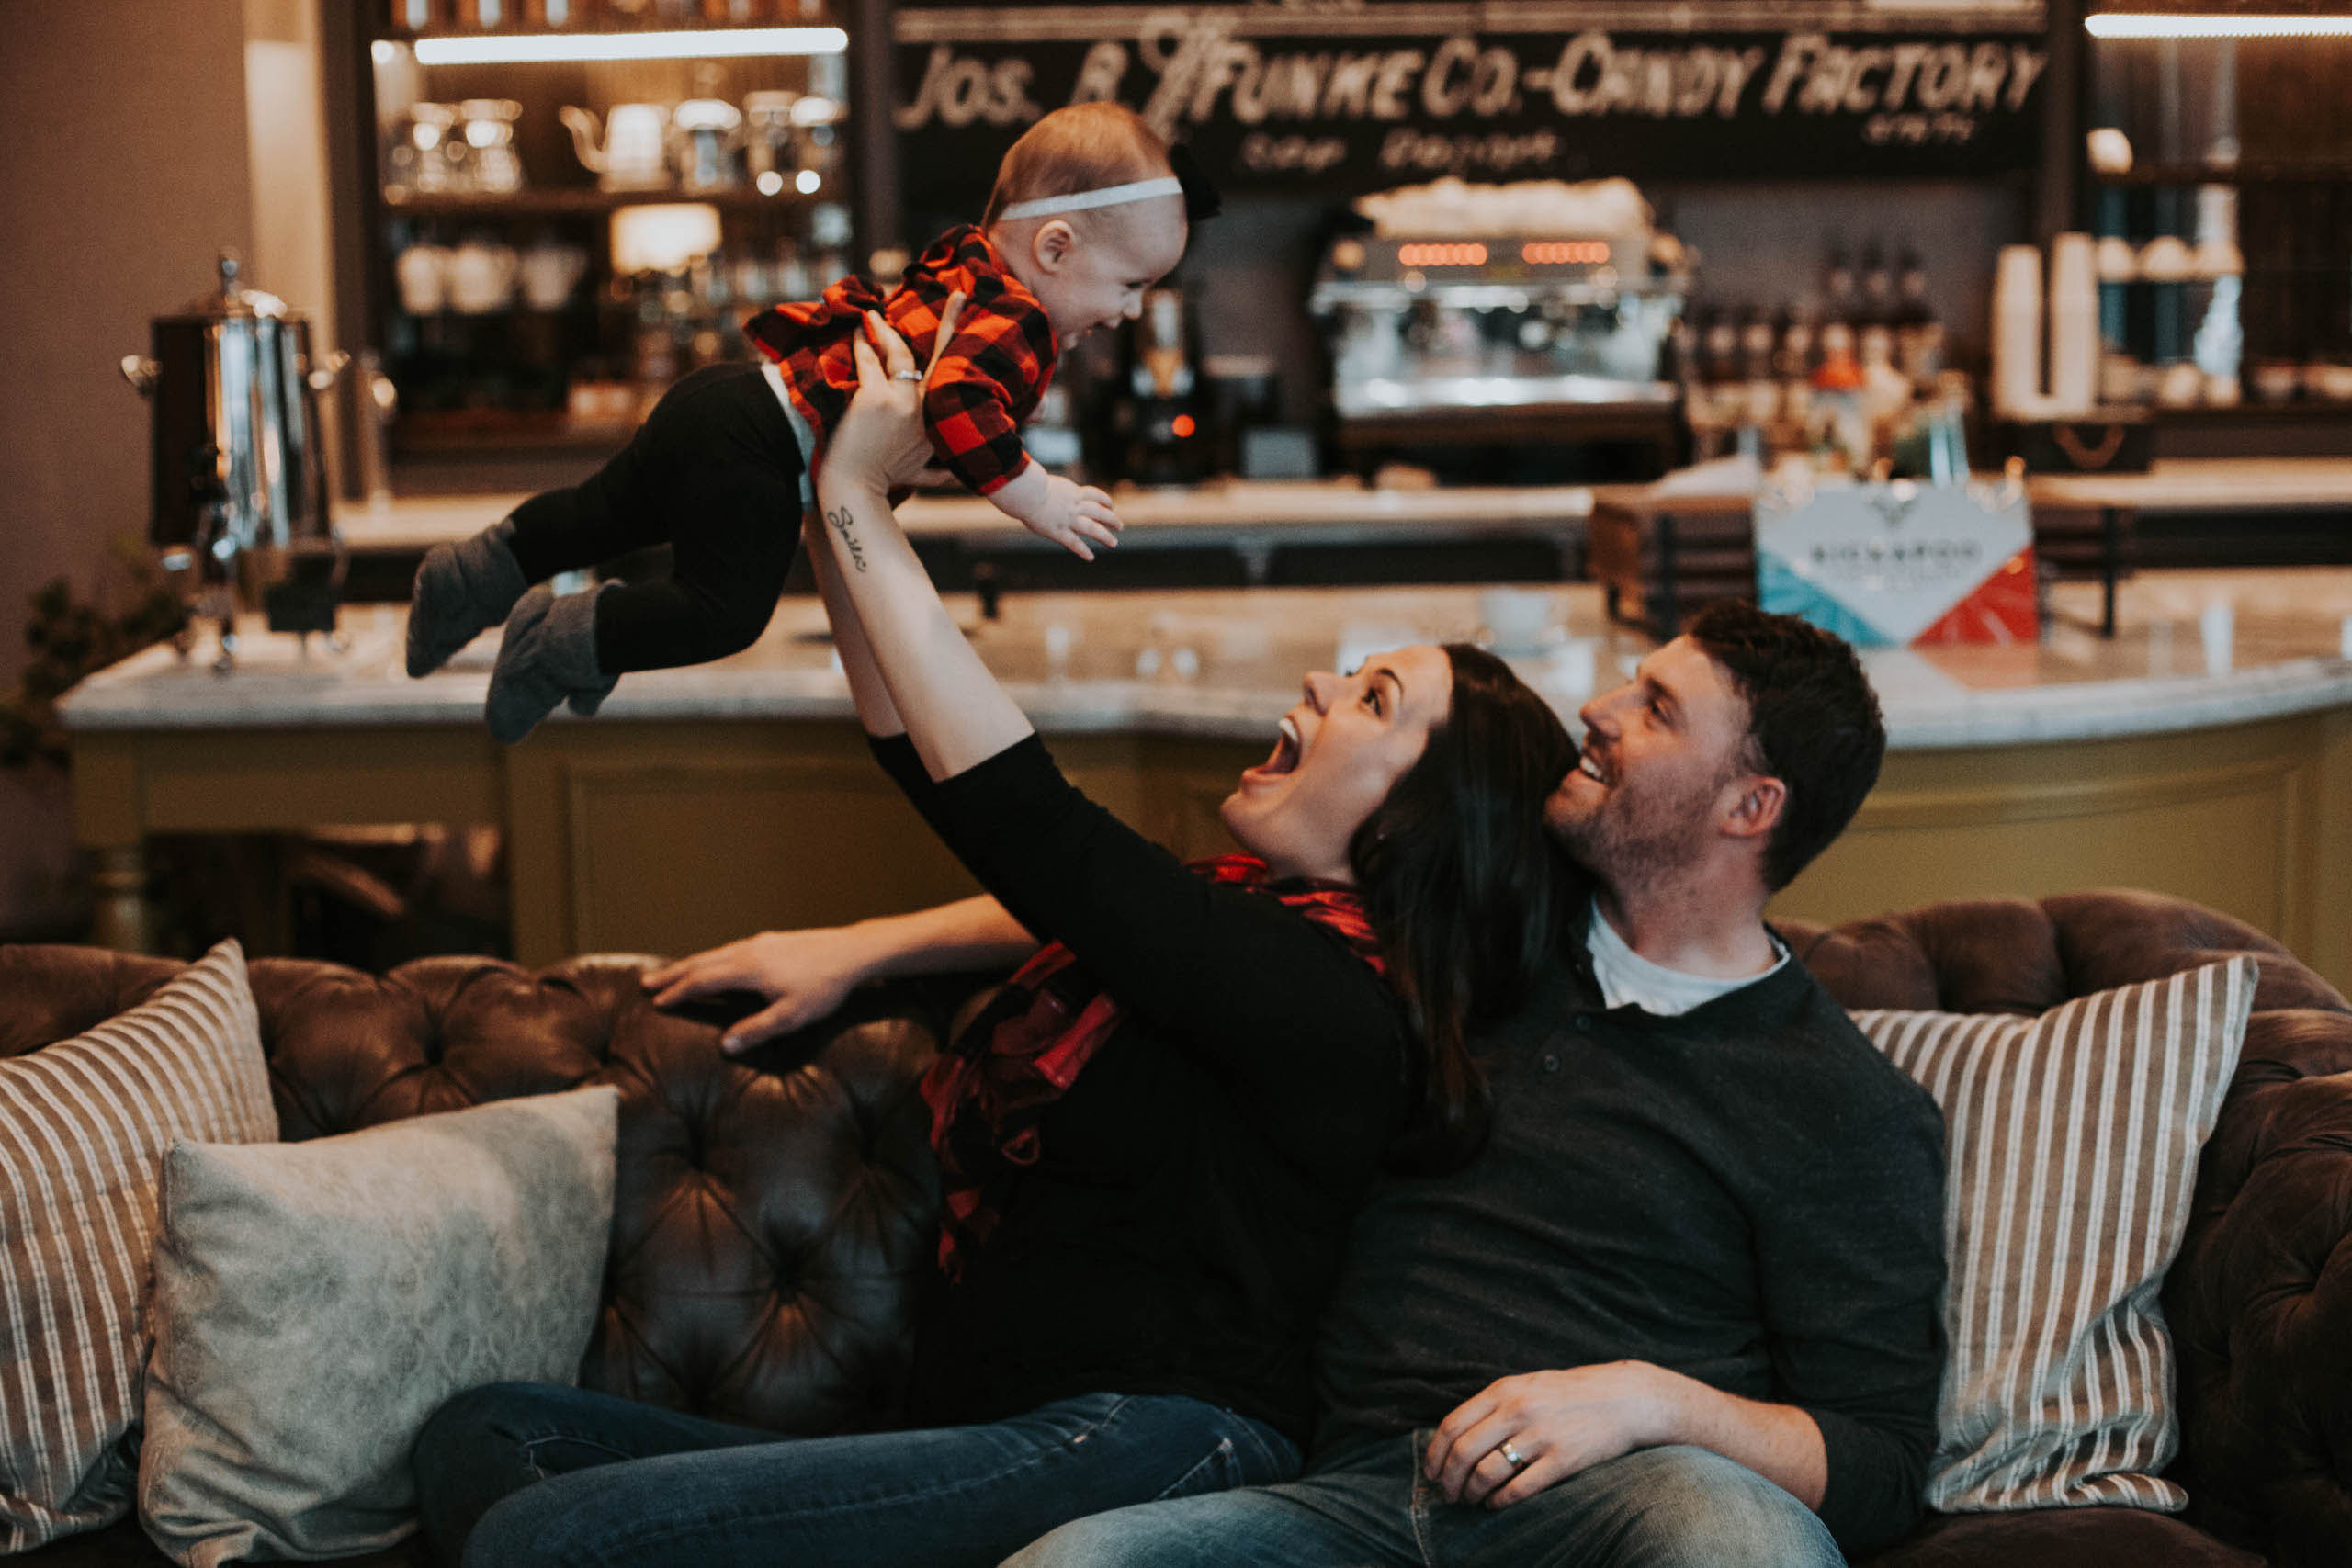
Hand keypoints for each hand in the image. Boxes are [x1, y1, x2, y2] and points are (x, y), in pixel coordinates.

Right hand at [641, 927, 879, 1052]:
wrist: (852, 952)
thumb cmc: (823, 987)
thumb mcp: (791, 1016)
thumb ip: (757, 1030)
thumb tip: (724, 1046)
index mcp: (747, 969)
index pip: (703, 981)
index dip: (678, 992)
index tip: (657, 1002)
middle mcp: (748, 951)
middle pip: (703, 962)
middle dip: (674, 974)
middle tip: (648, 983)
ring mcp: (760, 942)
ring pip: (716, 953)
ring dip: (692, 964)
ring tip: (674, 973)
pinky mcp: (772, 940)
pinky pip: (731, 949)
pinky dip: (712, 957)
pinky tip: (716, 963)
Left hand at [825, 294, 967, 491]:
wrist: (854, 488)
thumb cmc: (883, 481)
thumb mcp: (920, 477)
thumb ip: (941, 475)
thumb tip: (956, 477)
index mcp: (940, 422)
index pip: (954, 375)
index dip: (961, 345)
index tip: (971, 319)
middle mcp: (927, 409)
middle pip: (941, 355)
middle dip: (952, 321)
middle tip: (959, 295)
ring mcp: (902, 402)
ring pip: (898, 352)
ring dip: (884, 330)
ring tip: (872, 316)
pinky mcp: (875, 398)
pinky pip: (869, 360)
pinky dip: (861, 343)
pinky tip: (858, 332)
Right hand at [1009, 473, 1121, 561]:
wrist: (1025, 491)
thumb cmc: (1028, 485)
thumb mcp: (1046, 482)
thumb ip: (1053, 490)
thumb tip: (1045, 488)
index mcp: (1072, 492)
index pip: (1095, 495)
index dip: (1105, 500)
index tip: (1110, 505)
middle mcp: (1074, 506)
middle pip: (1099, 512)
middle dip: (1111, 519)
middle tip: (1119, 526)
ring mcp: (1068, 519)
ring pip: (1092, 528)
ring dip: (1105, 536)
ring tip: (1113, 543)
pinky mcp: (1058, 531)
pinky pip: (1074, 543)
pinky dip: (1083, 550)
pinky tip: (1090, 557)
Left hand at [1423, 1363, 1683, 1509]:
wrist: (1623, 1398)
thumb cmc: (1570, 1394)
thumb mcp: (1526, 1385)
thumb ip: (1494, 1405)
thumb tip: (1457, 1436)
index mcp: (1504, 1390)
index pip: (1452, 1425)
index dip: (1435, 1454)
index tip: (1432, 1472)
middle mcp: (1517, 1410)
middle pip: (1463, 1452)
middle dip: (1449, 1480)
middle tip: (1449, 1494)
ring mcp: (1540, 1436)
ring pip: (1487, 1473)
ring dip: (1472, 1493)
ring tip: (1472, 1500)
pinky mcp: (1562, 1460)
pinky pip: (1519, 1489)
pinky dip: (1500, 1502)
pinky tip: (1497, 1504)